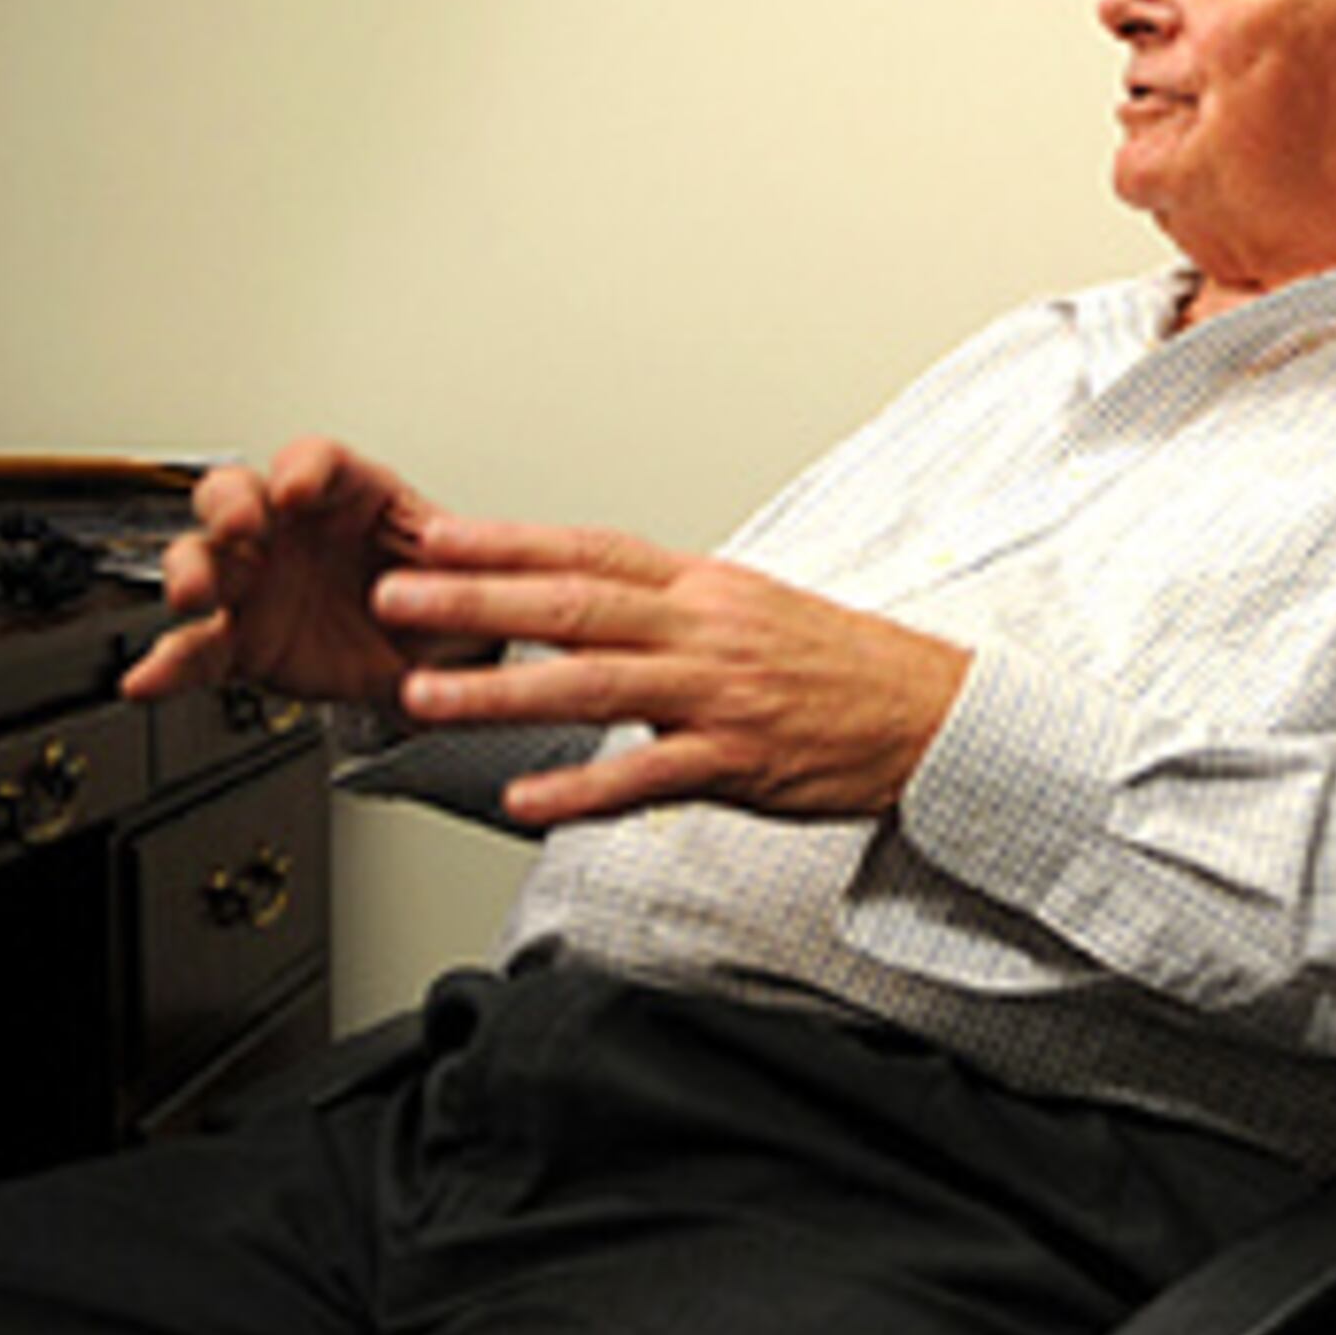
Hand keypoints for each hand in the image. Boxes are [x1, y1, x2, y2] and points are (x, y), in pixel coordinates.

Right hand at [121, 438, 466, 714]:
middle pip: (235, 494)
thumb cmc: (448, 599)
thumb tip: (469, 559)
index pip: (315, 462)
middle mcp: (291, 533)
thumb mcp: (472, 575)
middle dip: (229, 505)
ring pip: (202, 561)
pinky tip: (147, 679)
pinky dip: (168, 666)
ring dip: (191, 573)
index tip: (301, 490)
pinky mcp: (242, 643)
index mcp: (350, 499)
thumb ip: (467, 567)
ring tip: (192, 595)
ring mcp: (259, 585)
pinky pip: (196, 651)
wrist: (439, 669)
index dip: (302, 469)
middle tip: (240, 527)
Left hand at [370, 521, 970, 828]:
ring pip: (596, 684)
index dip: (506, 541)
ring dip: (502, 690)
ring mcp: (724, 695)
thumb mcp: (756, 613)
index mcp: (708, 587)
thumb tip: (584, 608)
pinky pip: (648, 775)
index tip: (433, 534)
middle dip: (475, 599)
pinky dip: (581, 789)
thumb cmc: (849, 670)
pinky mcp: (741, 761)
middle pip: (577, 605)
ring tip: (425, 696)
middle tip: (396, 595)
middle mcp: (710, 631)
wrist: (939, 716)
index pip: (591, 549)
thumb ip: (667, 611)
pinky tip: (525, 800)